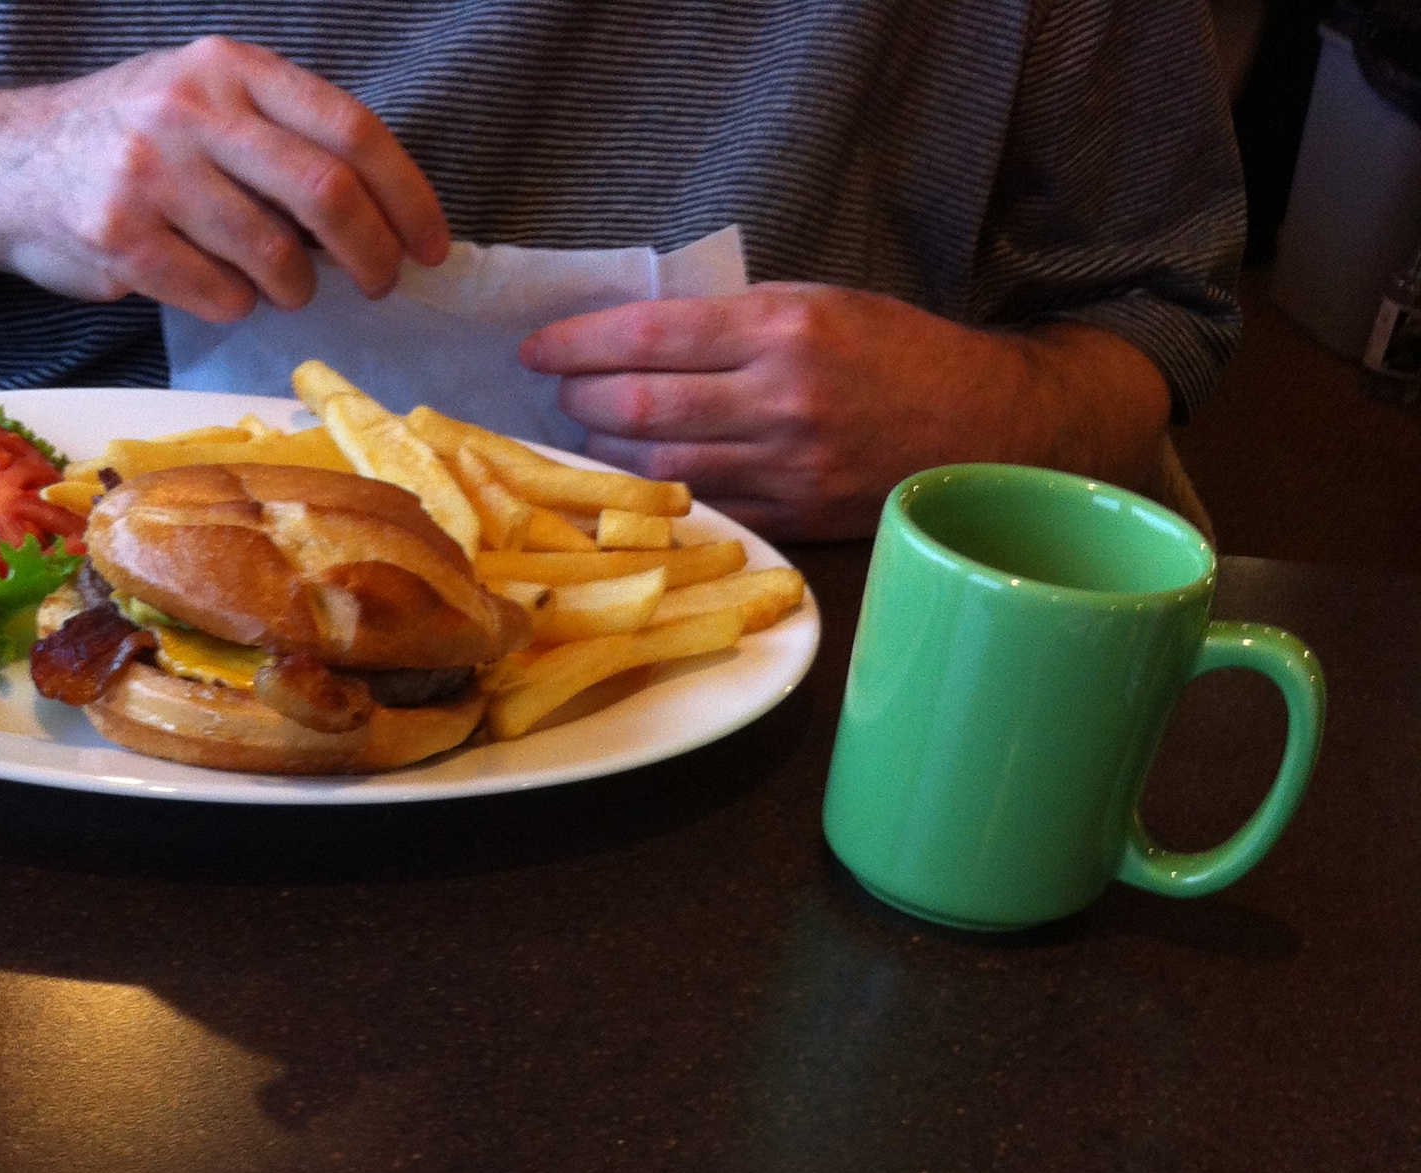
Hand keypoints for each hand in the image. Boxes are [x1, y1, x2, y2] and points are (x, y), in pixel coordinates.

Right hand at [0, 37, 448, 320]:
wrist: (3, 167)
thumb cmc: (125, 144)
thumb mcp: (201, 103)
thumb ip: (277, 138)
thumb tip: (378, 212)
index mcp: (229, 67)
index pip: (349, 129)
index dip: (406, 196)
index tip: (432, 246)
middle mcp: (193, 109)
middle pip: (327, 193)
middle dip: (372, 255)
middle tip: (381, 285)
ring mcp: (154, 173)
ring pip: (276, 259)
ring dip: (295, 291)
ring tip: (280, 286)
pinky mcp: (123, 238)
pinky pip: (220, 296)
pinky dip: (234, 306)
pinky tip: (213, 287)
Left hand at [519, 286, 1169, 539]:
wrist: (987, 427)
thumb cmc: (899, 354)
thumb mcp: (823, 304)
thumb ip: (737, 322)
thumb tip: (640, 339)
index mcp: (786, 327)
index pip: (651, 335)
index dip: (580, 344)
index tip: (538, 351)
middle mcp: (781, 397)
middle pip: (642, 408)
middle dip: (580, 402)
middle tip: (555, 397)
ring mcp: (787, 465)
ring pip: (661, 468)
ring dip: (604, 456)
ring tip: (579, 438)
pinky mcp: (794, 515)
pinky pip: (702, 508)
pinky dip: (652, 498)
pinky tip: (626, 486)